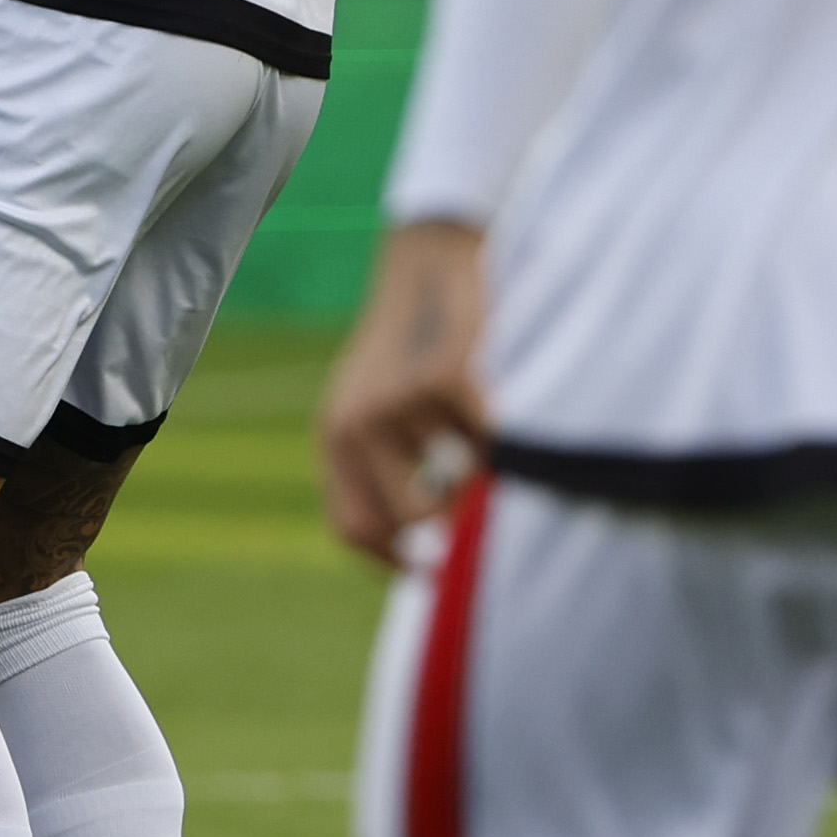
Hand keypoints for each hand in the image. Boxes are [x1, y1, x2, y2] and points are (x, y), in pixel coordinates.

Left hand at [317, 220, 489, 555]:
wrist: (428, 262)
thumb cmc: (412, 346)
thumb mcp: (380, 409)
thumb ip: (388, 471)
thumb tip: (430, 554)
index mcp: (334, 437)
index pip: (353, 528)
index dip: (394, 561)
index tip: (432, 574)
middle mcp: (354, 423)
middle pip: (406, 519)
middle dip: (448, 525)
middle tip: (475, 502)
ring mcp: (395, 401)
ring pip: (460, 476)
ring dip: (480, 458)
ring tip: (474, 410)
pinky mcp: (442, 377)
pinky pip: (488, 439)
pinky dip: (501, 428)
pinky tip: (490, 391)